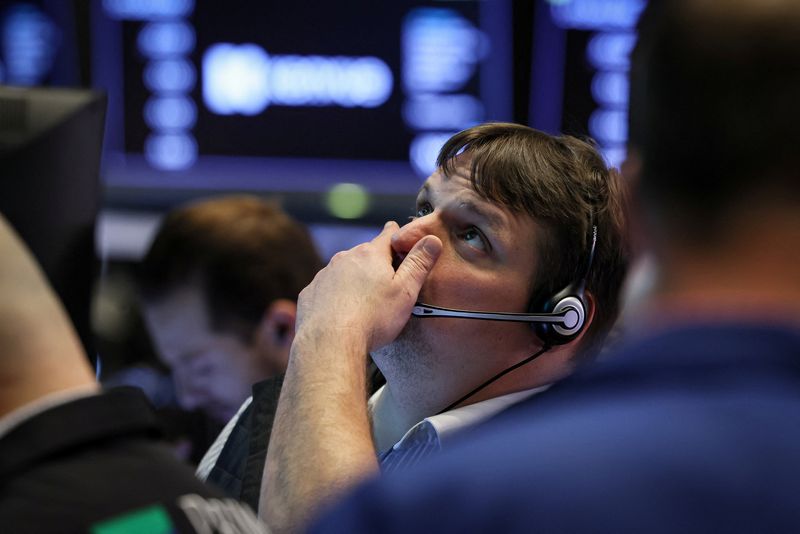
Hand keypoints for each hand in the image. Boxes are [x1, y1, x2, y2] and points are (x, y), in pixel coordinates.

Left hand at [295, 221, 441, 352]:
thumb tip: (432, 239)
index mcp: (370, 255)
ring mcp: (324, 275)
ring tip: (364, 302)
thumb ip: (419, 264)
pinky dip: (335, 296)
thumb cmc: (372, 319)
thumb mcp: (406, 292)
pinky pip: (326, 289)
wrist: (329, 342)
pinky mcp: (310, 293)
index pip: (388, 235)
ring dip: (354, 280)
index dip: (396, 236)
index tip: (397, 234)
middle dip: (375, 263)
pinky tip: (342, 313)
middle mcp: (345, 258)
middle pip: (365, 254)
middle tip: (386, 281)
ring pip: (344, 271)